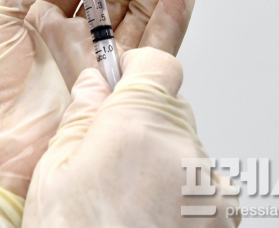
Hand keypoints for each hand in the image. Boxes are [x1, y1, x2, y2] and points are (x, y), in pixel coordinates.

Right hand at [23, 46, 240, 226]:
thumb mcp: (54, 172)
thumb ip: (81, 116)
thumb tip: (94, 84)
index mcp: (138, 126)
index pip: (159, 66)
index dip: (136, 68)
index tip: (122, 76)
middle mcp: (185, 152)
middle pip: (172, 109)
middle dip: (143, 119)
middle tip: (111, 150)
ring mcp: (211, 192)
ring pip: (187, 149)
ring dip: (164, 160)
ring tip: (128, 198)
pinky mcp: (223, 220)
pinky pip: (204, 188)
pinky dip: (182, 194)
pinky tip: (150, 217)